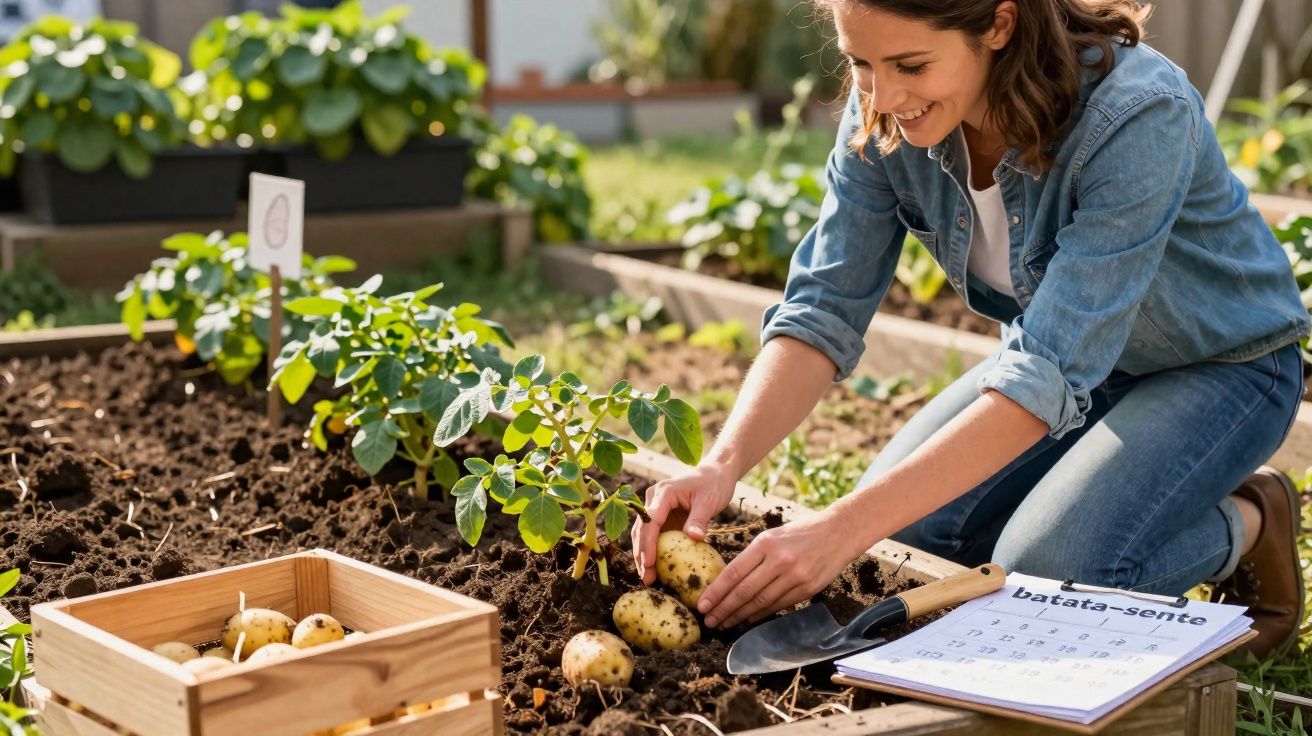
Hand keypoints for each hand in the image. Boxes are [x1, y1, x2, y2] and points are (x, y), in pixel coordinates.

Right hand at [632, 463, 736, 585]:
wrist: (716, 473)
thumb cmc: (714, 483)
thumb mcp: (709, 501)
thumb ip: (699, 519)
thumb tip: (694, 538)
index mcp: (664, 493)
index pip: (650, 521)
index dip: (648, 543)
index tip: (648, 563)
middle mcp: (653, 499)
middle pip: (641, 529)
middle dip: (641, 554)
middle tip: (646, 578)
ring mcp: (655, 508)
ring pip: (642, 534)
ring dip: (643, 555)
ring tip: (648, 578)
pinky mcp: (661, 516)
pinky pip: (653, 536)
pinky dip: (652, 551)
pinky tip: (655, 569)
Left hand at [698, 510, 859, 628]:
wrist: (839, 532)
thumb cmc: (800, 533)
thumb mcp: (772, 535)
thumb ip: (753, 557)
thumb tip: (728, 581)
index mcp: (766, 543)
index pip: (734, 572)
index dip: (716, 591)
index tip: (702, 604)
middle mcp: (779, 560)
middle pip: (745, 591)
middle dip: (724, 609)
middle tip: (709, 621)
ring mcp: (795, 576)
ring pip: (761, 602)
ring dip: (740, 616)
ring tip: (725, 623)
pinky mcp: (808, 588)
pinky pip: (778, 605)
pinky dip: (760, 614)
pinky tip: (748, 619)